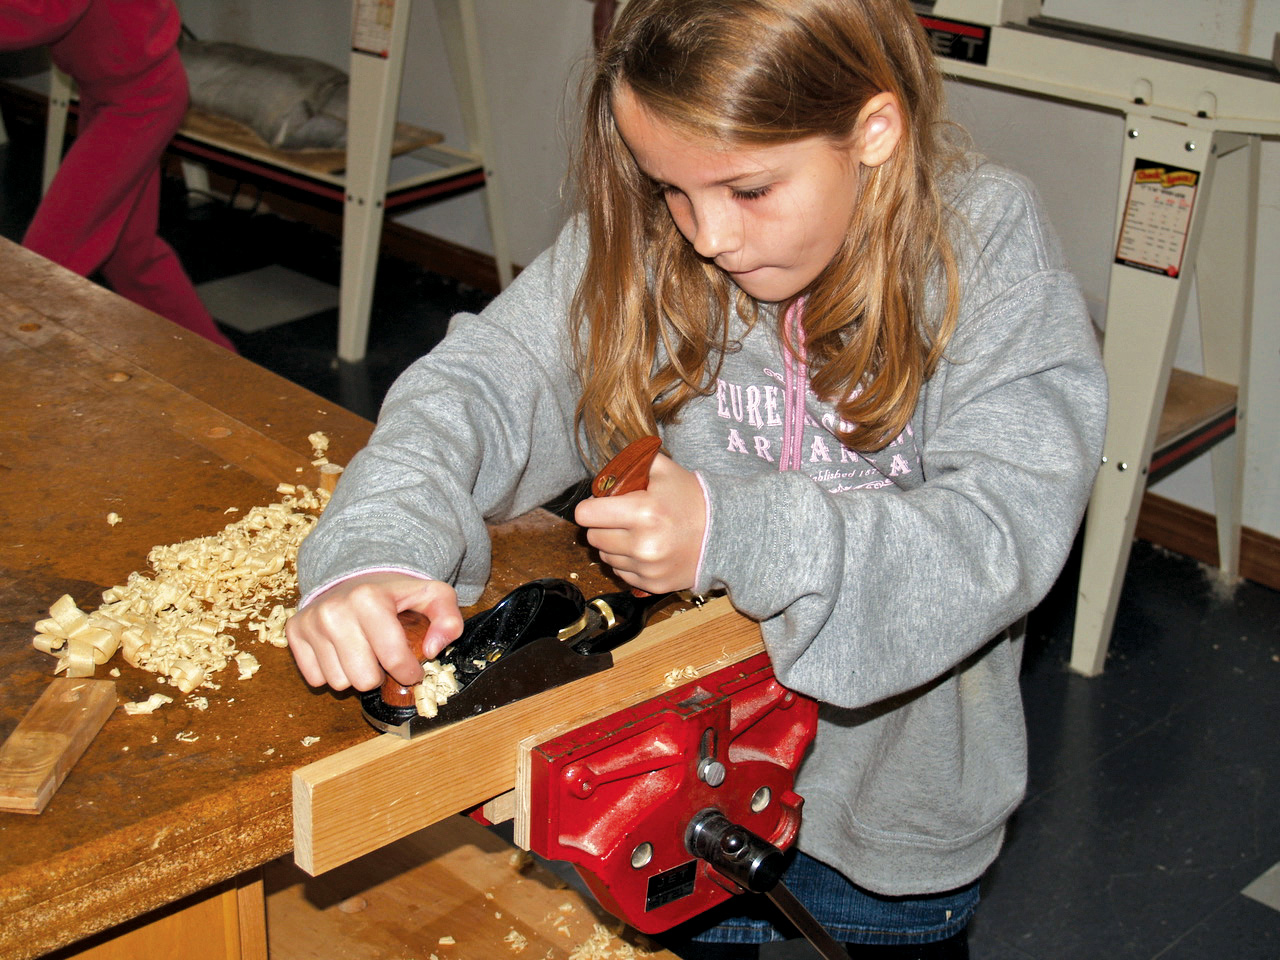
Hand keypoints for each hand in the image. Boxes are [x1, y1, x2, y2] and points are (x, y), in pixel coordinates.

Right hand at [285, 572, 463, 691]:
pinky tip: (343, 651)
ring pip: (338, 682)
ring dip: (356, 674)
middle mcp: (334, 610)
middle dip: (381, 676)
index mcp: (369, 598)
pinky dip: (333, 671)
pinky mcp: (294, 632)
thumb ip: (448, 620)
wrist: (355, 577)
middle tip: (385, 659)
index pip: (394, 659)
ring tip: (364, 652)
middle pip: (363, 679)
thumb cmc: (396, 594)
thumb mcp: (433, 597)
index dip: (410, 672)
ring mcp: (311, 622)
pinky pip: (315, 679)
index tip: (413, 668)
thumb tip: (432, 650)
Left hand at [574, 452, 705, 593]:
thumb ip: (633, 462)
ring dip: (613, 544)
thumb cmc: (692, 500)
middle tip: (618, 517)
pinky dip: (627, 561)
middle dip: (601, 525)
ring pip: (605, 556)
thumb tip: (606, 468)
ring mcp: (647, 568)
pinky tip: (644, 549)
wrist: (725, 533)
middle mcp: (642, 544)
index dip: (590, 507)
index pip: (586, 515)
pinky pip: (621, 572)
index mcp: (642, 512)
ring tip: (635, 533)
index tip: (599, 504)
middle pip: (592, 537)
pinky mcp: (652, 584)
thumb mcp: (665, 470)